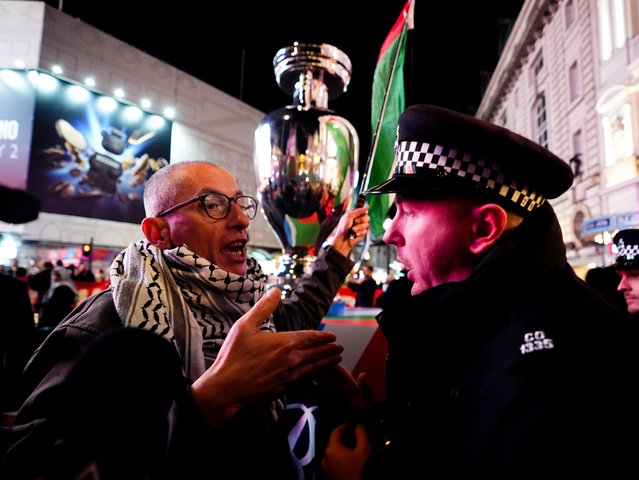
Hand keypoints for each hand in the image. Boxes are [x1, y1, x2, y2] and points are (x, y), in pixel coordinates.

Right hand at [191, 287, 343, 425]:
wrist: (226, 389)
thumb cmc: (233, 356)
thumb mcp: (245, 326)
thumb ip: (263, 307)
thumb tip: (275, 290)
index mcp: (284, 342)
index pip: (311, 337)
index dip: (323, 336)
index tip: (332, 336)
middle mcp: (292, 359)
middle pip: (317, 352)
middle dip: (330, 349)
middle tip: (340, 347)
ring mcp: (290, 376)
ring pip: (315, 367)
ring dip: (327, 362)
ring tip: (337, 359)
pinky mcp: (285, 389)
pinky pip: (307, 379)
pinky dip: (316, 374)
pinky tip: (318, 373)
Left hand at [321, 423, 371, 479]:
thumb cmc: (359, 470)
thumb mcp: (363, 451)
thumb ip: (361, 435)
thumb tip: (359, 426)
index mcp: (332, 448)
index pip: (335, 432)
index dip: (343, 427)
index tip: (350, 425)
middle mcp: (325, 455)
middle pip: (333, 441)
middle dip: (342, 438)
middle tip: (352, 436)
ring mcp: (325, 465)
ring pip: (332, 451)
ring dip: (340, 448)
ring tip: (351, 448)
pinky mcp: (327, 473)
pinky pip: (332, 460)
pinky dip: (338, 457)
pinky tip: (347, 459)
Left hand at [331, 206, 369, 256]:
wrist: (342, 239)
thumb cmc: (343, 227)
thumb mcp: (349, 216)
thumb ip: (359, 211)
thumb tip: (368, 206)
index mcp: (355, 215)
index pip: (363, 211)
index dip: (362, 213)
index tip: (357, 216)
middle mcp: (358, 220)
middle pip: (367, 217)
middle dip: (361, 220)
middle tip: (354, 222)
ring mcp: (361, 226)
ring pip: (367, 224)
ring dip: (359, 227)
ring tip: (352, 230)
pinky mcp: (362, 233)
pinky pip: (365, 231)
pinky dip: (359, 232)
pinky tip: (354, 234)